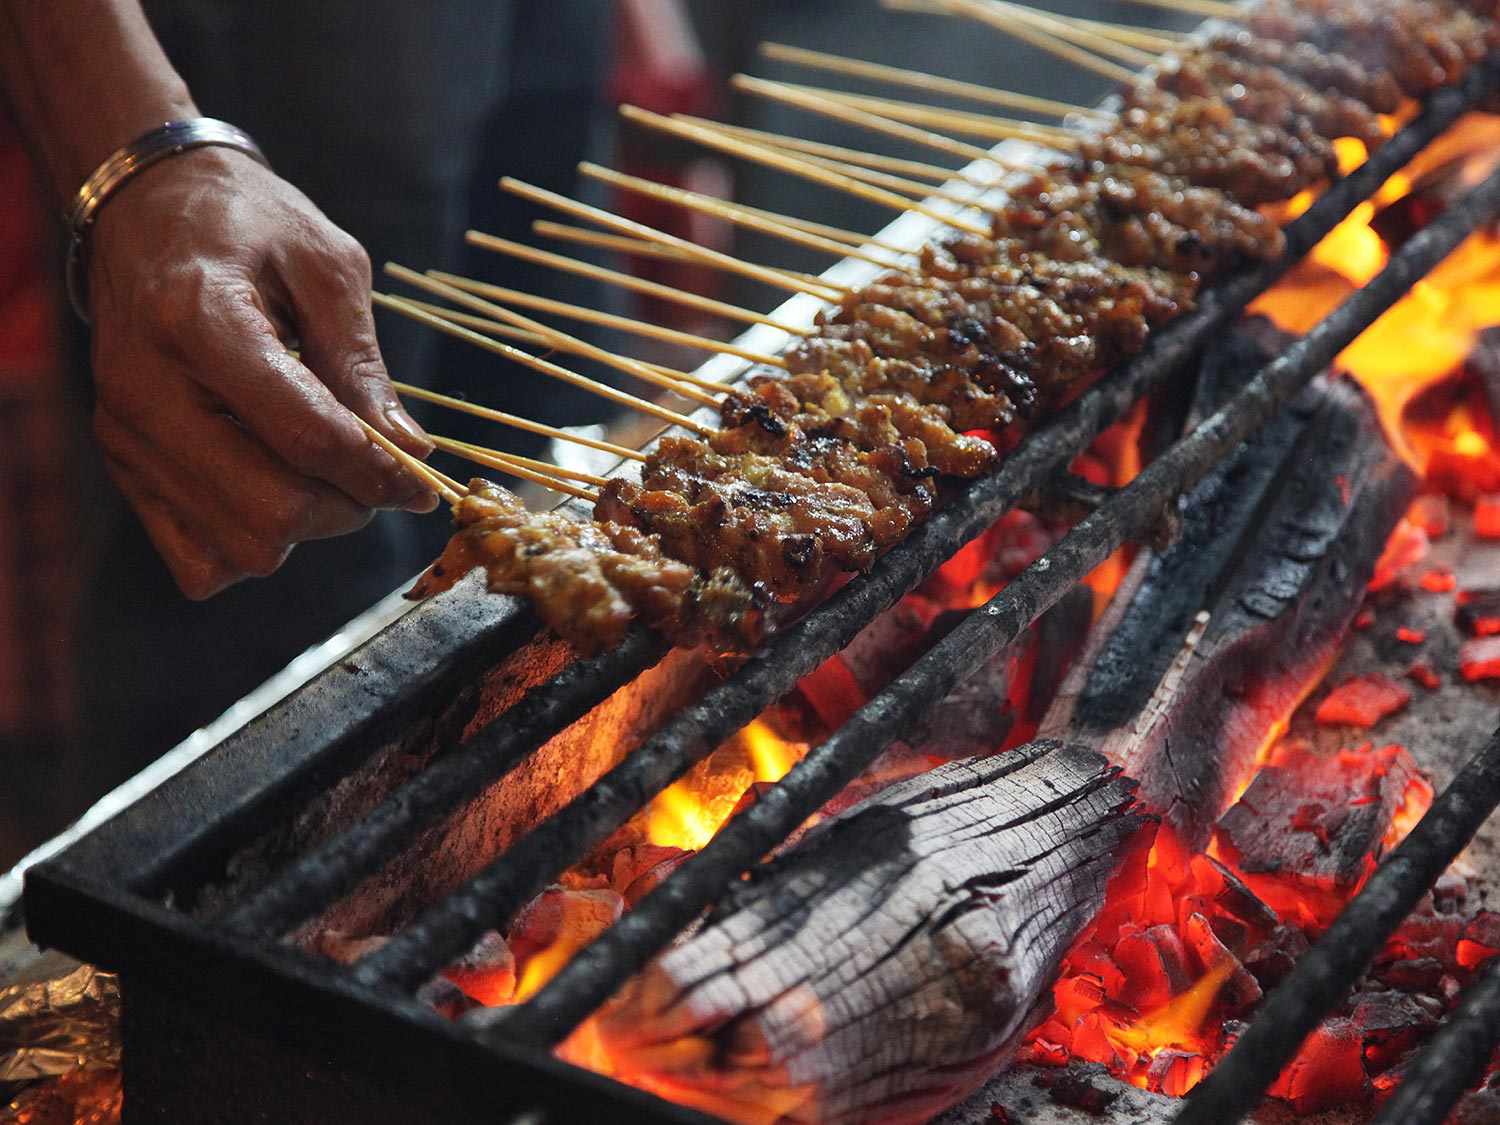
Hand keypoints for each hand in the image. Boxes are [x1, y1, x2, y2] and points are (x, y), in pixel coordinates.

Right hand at [86, 146, 437, 598]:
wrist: (147, 212)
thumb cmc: (247, 227)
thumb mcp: (327, 266)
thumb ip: (365, 363)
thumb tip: (411, 452)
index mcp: (199, 322)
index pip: (308, 437)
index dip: (381, 472)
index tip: (422, 478)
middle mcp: (147, 392)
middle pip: (272, 511)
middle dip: (346, 508)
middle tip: (373, 474)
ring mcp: (125, 438)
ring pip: (240, 549)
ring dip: (304, 529)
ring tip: (322, 473)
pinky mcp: (122, 468)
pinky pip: (199, 561)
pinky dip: (252, 544)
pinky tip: (272, 488)